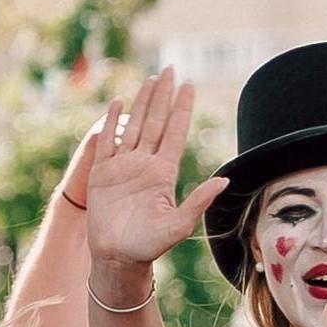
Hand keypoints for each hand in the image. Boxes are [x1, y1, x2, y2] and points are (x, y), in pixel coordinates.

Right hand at [69, 72, 216, 274]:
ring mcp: (123, 167)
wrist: (117, 257)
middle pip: (155, 121)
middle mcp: (145, 164)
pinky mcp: (101, 173)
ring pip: (133, 126)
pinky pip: (106, 142)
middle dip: (162, 95)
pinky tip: (116, 104)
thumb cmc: (149, 246)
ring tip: (149, 79)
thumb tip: (225, 180)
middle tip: (170, 69)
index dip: (181, 108)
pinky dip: (111, 122)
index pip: (174, 132)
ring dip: (141, 102)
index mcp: (164, 172)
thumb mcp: (179, 225)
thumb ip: (199, 201)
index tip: (189, 85)